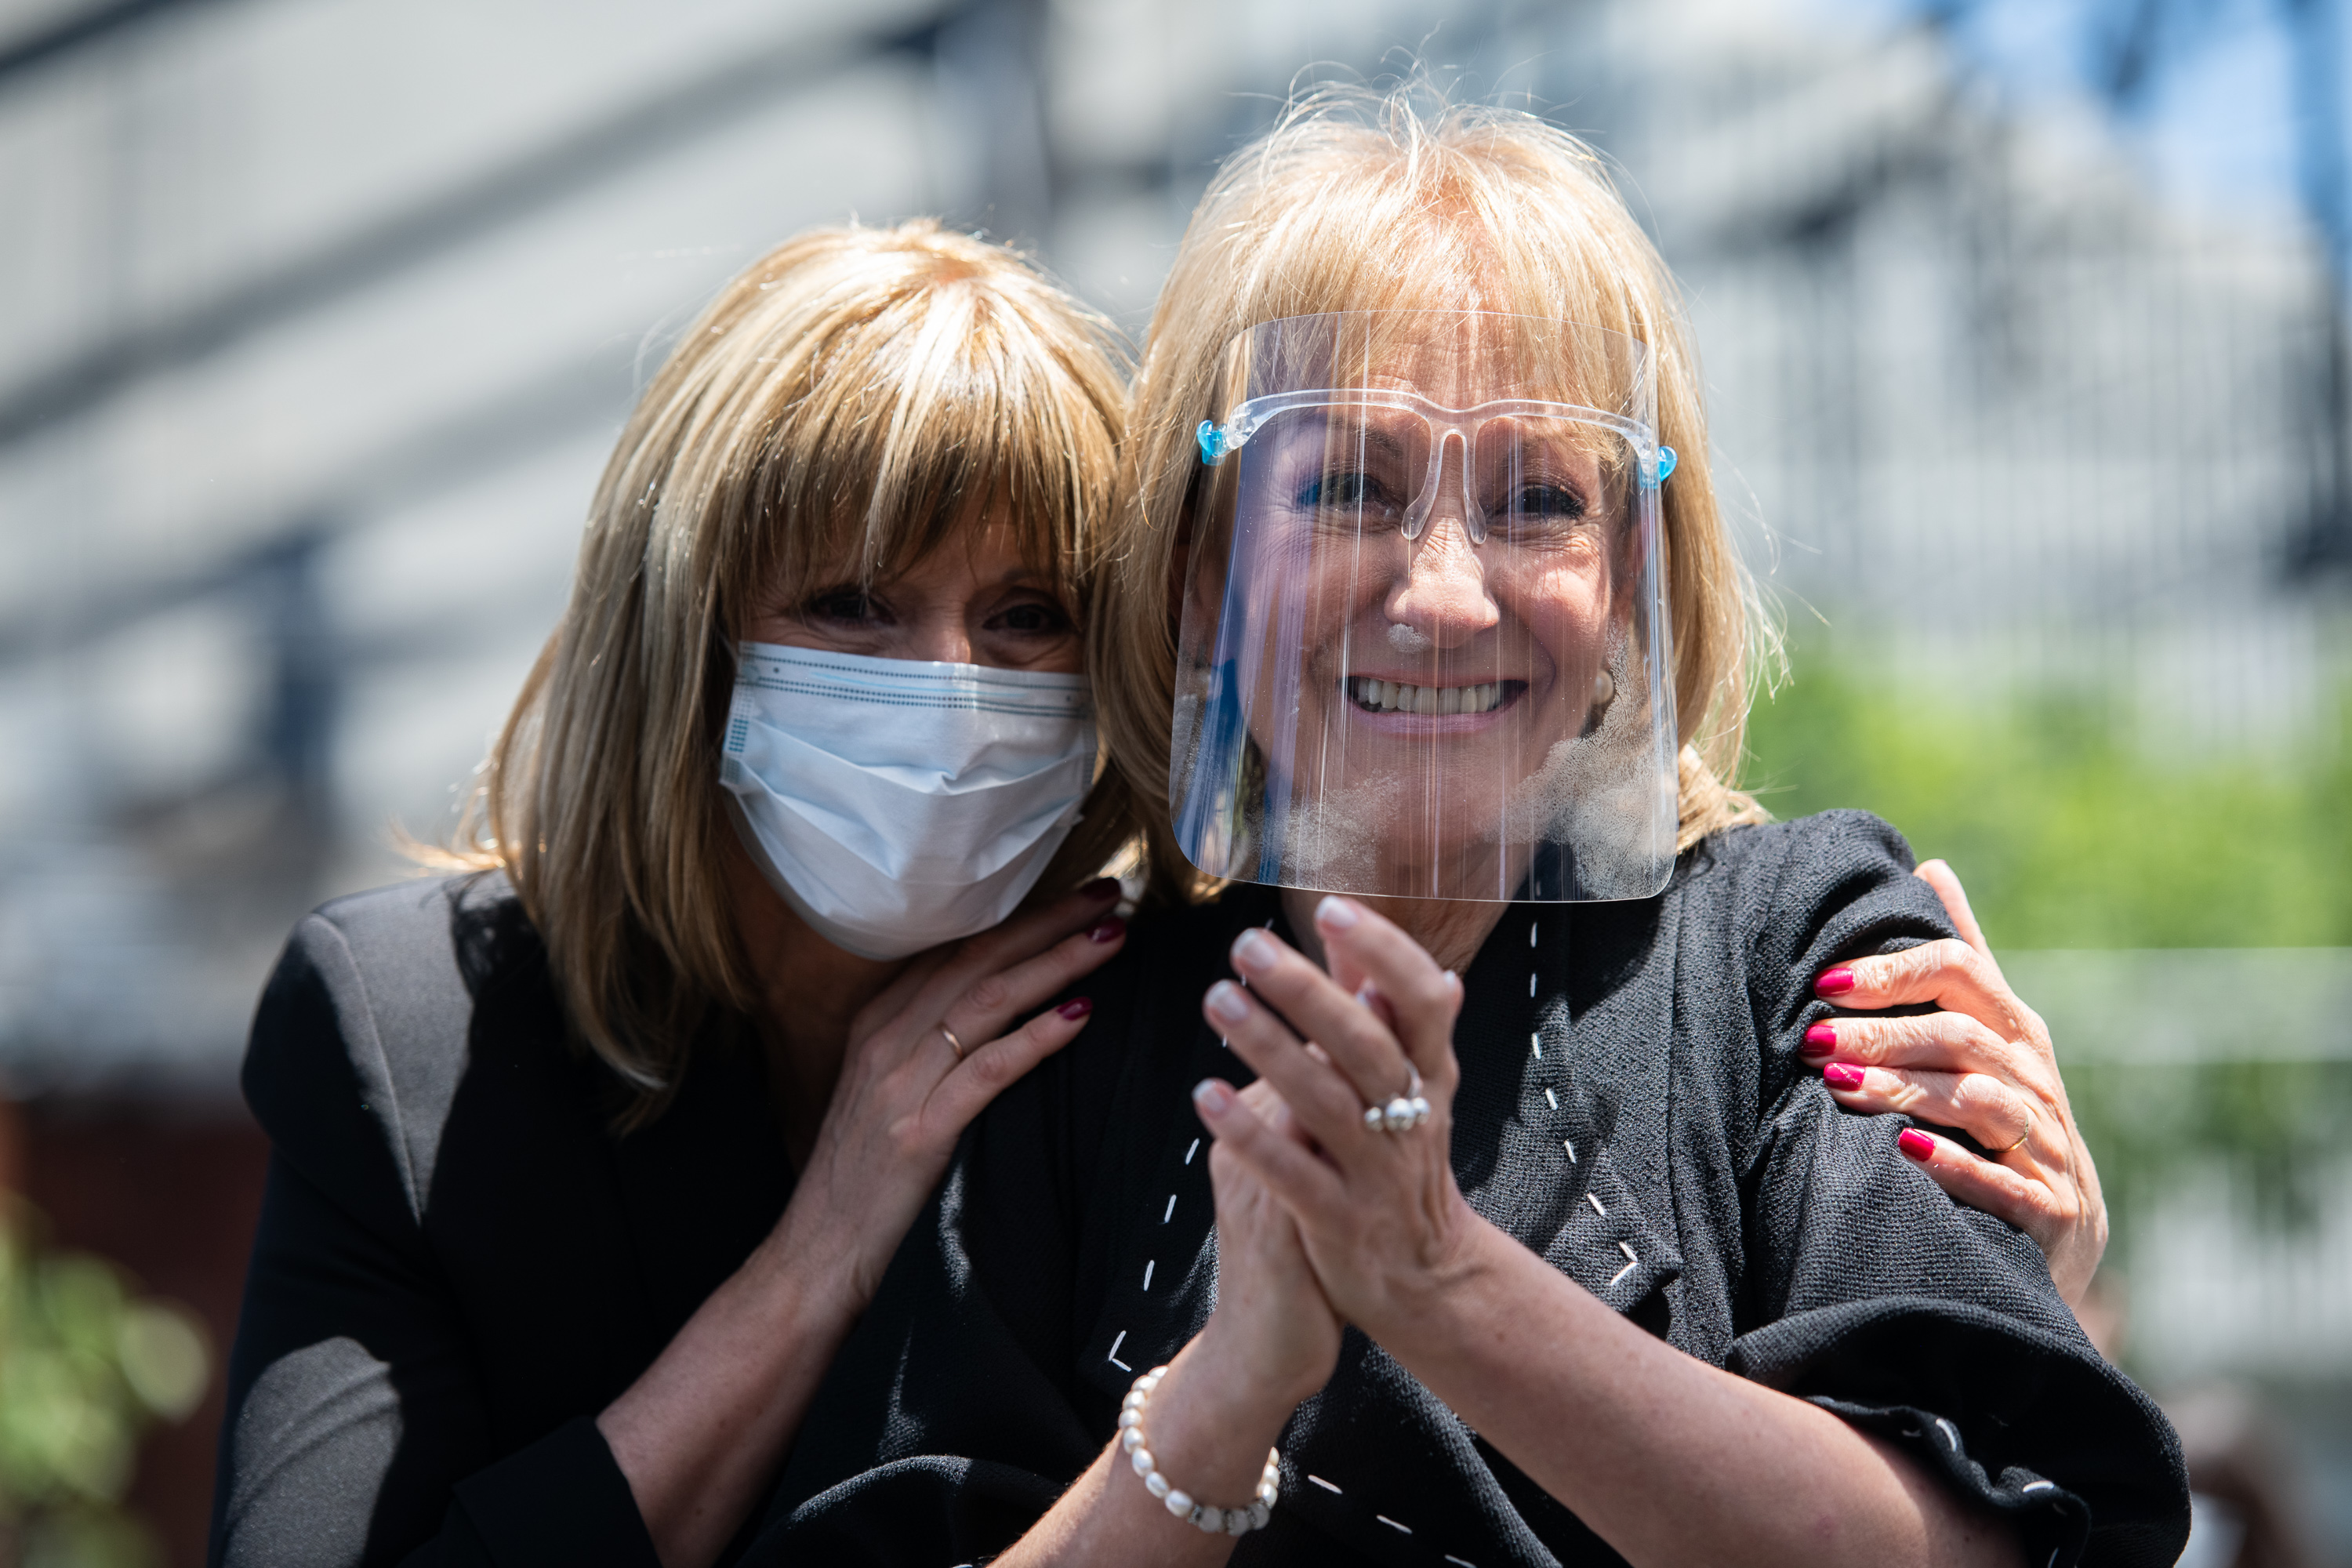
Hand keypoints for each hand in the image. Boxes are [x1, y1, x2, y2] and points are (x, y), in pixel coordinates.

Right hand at [787, 878, 1128, 1306]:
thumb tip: (999, 1011)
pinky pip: (987, 1071)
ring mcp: (900, 1084)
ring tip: (1109, 937)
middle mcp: (886, 1040)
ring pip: (987, 1000)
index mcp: (878, 1023)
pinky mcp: (919, 1132)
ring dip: (1055, 962)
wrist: (815, 1257)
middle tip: (1110, 892)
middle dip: (1049, 920)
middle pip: (978, 959)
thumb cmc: (863, 1182)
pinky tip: (1079, 1015)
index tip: (1079, 893)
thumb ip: (928, 1049)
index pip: (957, 948)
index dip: (1021, 915)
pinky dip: (1035, 1038)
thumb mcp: (885, 1095)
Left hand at [1188, 897, 1481, 1341]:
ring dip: (1268, 1048)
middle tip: (1247, 945)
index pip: (1421, 1000)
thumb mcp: (1412, 1090)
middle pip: (1364, 1044)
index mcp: (1431, 1074)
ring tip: (1216, 1000)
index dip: (1384, 952)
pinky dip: (1250, 1133)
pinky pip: (1293, 1173)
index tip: (1333, 909)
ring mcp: (1376, 1173)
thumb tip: (1388, 949)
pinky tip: (1206, 1094)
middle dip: (1307, 991)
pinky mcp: (1339, 1221)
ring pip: (1325, 1103)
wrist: (1422, 1277)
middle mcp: (1411, 1117)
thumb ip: (1390, 1020)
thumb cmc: (1403, 1162)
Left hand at [1806, 859, 2107, 1306]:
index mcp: (2014, 1029)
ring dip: (1904, 1091)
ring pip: (1978, 1101)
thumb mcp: (1990, 1030)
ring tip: (1839, 1088)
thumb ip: (1961, 956)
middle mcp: (2035, 1078)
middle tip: (1813, 1042)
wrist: (2065, 1228)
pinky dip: (1954, 1165)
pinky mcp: (2050, 1209)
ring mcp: (2047, 1143)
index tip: (1825, 981)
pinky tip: (1903, 1152)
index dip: (1893, 969)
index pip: (1959, 970)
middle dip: (1882, 1035)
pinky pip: (2004, 1182)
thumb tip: (1931, 865)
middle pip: (1958, 1036)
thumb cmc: (2007, 1111)